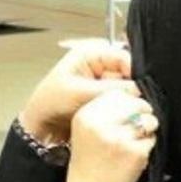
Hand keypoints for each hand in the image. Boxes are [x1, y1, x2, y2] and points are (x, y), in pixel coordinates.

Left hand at [19, 45, 137, 144]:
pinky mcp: (104, 100)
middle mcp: (99, 66)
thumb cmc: (50, 103)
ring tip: (124, 110)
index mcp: (90, 54)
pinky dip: (122, 108)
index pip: (121, 56)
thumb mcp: (79, 92)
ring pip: (126, 89)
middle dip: (130, 88)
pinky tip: (120, 115)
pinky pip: (120, 102)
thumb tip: (137, 89)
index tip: (139, 87)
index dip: (133, 70)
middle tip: (133, 102)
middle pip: (127, 72)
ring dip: (126, 100)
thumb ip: (109, 89)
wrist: (42, 127)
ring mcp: (102, 84)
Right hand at [64, 91, 158, 181]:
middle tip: (134, 129)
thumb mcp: (85, 131)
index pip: (117, 93)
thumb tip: (133, 94)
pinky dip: (148, 146)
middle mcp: (100, 124)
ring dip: (147, 130)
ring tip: (133, 143)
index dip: (127, 102)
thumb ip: (103, 111)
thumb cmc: (89, 165)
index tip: (127, 114)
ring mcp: (118, 138)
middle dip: (141, 113)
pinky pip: (152, 138)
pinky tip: (135, 156)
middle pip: (135, 103)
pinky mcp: (134, 152)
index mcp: (85, 116)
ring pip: (148, 119)